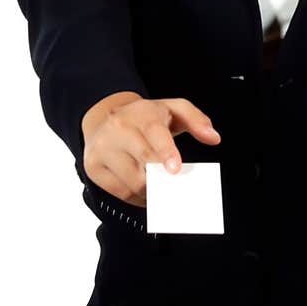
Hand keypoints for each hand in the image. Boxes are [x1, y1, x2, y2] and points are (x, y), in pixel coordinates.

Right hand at [83, 96, 220, 207]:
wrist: (105, 116)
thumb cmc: (145, 117)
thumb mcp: (173, 108)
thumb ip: (197, 120)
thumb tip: (213, 137)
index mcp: (141, 113)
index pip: (153, 132)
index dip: (165, 151)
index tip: (175, 169)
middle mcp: (118, 129)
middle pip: (142, 162)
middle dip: (163, 179)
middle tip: (176, 188)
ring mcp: (102, 148)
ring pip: (132, 182)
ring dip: (152, 191)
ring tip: (162, 187)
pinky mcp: (93, 167)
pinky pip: (120, 192)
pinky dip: (137, 197)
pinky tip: (146, 190)